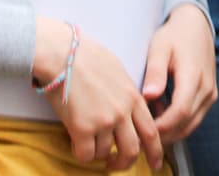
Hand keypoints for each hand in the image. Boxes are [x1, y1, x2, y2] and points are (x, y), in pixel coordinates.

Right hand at [37, 24, 160, 171]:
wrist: (63, 53)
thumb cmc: (86, 56)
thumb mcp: (118, 72)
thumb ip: (127, 93)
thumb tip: (128, 108)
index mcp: (133, 97)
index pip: (151, 132)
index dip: (155, 152)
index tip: (155, 163)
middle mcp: (122, 112)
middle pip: (132, 150)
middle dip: (125, 162)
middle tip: (116, 165)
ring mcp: (103, 121)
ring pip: (106, 153)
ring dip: (98, 153)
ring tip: (89, 143)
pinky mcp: (81, 128)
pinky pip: (85, 154)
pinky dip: (81, 153)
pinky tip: (76, 143)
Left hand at [141, 3, 216, 141]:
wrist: (196, 26)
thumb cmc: (174, 36)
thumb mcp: (159, 48)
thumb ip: (155, 72)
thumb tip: (149, 96)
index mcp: (193, 76)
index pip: (179, 112)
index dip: (160, 127)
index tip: (139, 132)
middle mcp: (206, 89)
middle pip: (185, 124)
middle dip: (162, 135)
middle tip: (137, 139)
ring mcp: (210, 94)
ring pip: (191, 125)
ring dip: (169, 131)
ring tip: (145, 125)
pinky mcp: (209, 96)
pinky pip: (194, 118)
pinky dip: (176, 123)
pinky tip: (158, 112)